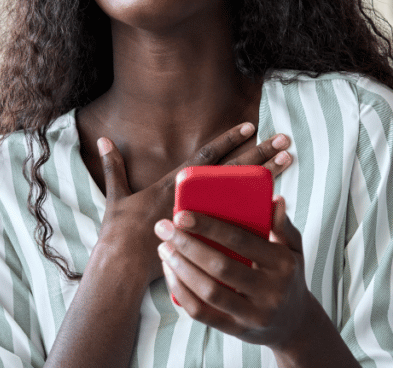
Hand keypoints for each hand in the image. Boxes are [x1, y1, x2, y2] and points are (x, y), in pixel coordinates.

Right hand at [94, 124, 292, 288]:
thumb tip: (103, 139)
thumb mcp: (116, 196)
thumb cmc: (119, 232)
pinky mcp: (208, 239)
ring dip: (268, 176)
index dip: (228, 140)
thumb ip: (113, 166)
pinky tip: (279, 203)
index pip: (207, 157)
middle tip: (284, 138)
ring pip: (243, 193)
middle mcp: (194, 198)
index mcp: (174, 185)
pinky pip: (239, 224)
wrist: (123, 268)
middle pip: (234, 170)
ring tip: (289, 159)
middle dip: (259, 152)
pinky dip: (258, 214)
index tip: (251, 125)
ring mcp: (204, 218)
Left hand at [154, 196, 323, 352]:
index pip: (241, 240)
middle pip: (220, 266)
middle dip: (186, 245)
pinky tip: (170, 274)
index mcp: (282, 264)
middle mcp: (270, 291)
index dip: (208, 227)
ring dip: (180, 268)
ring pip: (208, 292)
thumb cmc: (288, 277)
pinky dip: (181, 292)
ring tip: (164, 248)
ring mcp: (253, 314)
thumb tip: (274, 200)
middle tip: (164, 228)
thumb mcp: (294, 249)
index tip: (181, 215)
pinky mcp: (236, 330)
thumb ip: (283, 225)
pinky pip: (202, 313)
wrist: (296, 324)